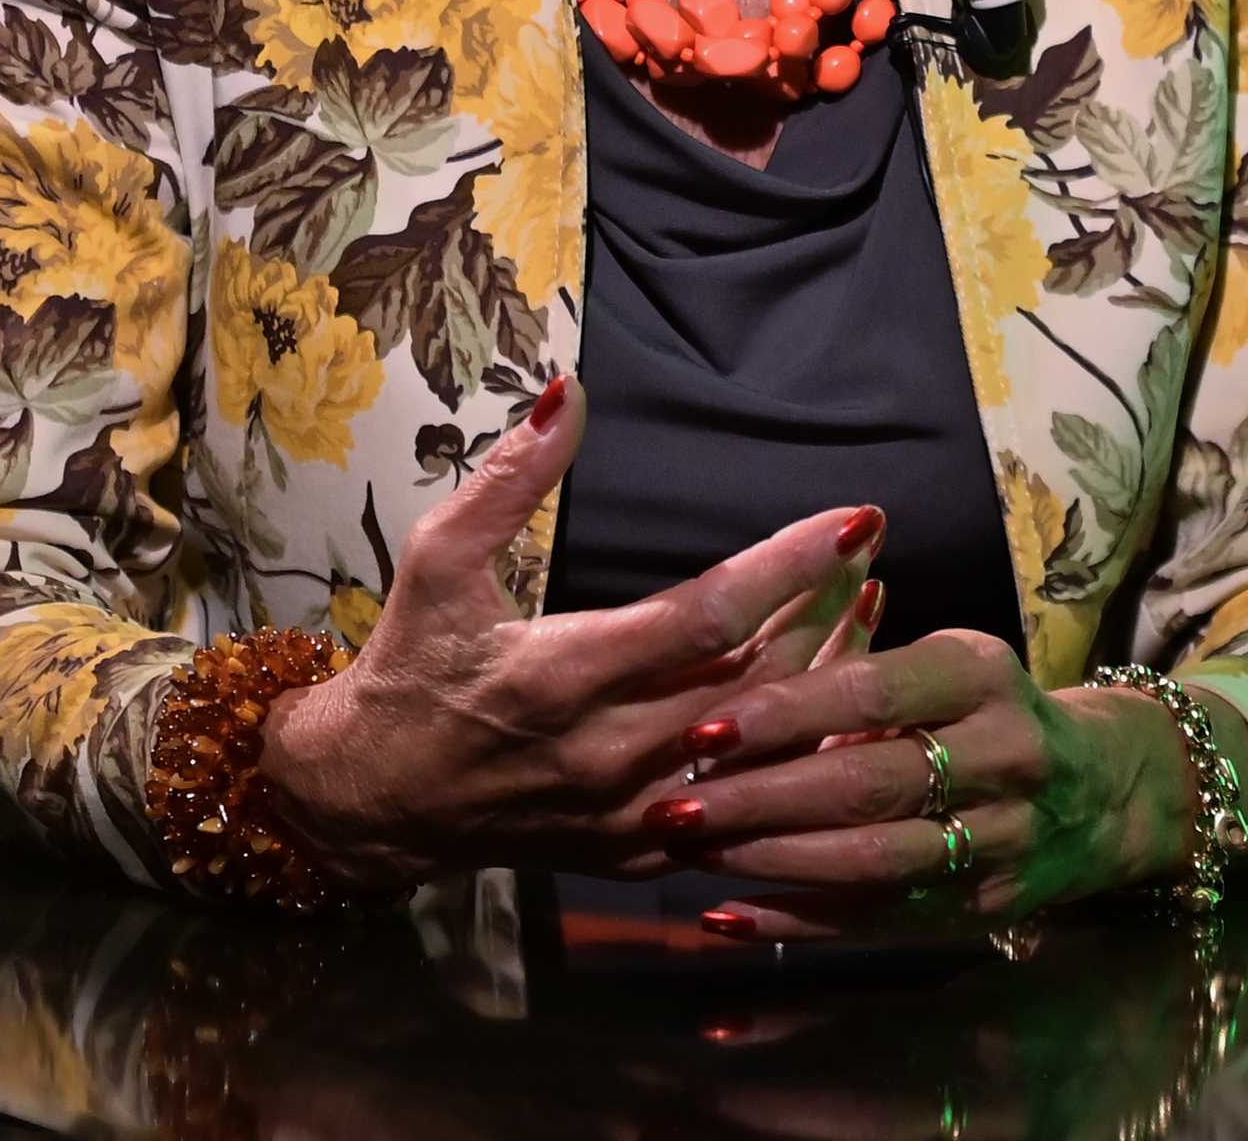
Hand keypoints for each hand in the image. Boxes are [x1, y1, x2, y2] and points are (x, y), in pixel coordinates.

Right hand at [256, 374, 886, 890]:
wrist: (375, 797)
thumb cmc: (412, 664)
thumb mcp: (438, 558)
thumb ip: (510, 479)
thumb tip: (570, 393)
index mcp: (560, 675)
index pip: (705, 617)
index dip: (787, 567)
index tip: (854, 518)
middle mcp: (607, 753)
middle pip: (757, 685)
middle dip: (827, 609)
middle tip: (869, 548)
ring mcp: (630, 815)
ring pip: (765, 754)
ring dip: (827, 679)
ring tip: (872, 605)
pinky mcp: (641, 853)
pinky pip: (748, 812)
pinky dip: (799, 755)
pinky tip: (832, 702)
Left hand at [649, 627, 1192, 917]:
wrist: (1106, 791)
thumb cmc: (989, 707)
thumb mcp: (948, 660)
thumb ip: (858, 660)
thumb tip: (738, 651)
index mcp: (981, 677)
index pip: (870, 693)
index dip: (783, 714)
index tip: (705, 730)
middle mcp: (1001, 758)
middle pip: (866, 785)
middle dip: (761, 799)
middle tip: (675, 806)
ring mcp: (999, 842)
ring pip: (871, 861)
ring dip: (769, 863)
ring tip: (690, 854)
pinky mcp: (982, 908)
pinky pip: (876, 920)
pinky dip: (796, 923)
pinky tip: (726, 919)